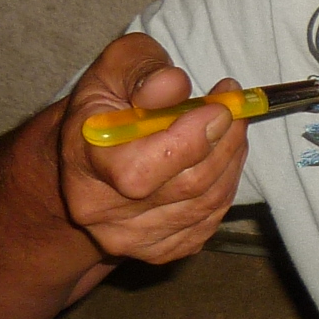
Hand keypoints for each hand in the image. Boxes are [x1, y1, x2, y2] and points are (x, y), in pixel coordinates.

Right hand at [59, 34, 249, 262]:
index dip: (192, 138)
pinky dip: (226, 185)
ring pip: (205, 204)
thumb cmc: (106, 104)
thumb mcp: (116, 67)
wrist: (90, 155)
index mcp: (83, 161)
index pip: (142, 170)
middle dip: (225, 141)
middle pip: (187, 186)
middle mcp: (100, 211)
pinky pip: (209, 221)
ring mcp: (129, 239)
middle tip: (235, 108)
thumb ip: (143, 70)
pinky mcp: (157, 251)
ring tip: (232, 127)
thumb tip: (173, 87)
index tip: (221, 104)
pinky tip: (221, 158)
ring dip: (231, 160)